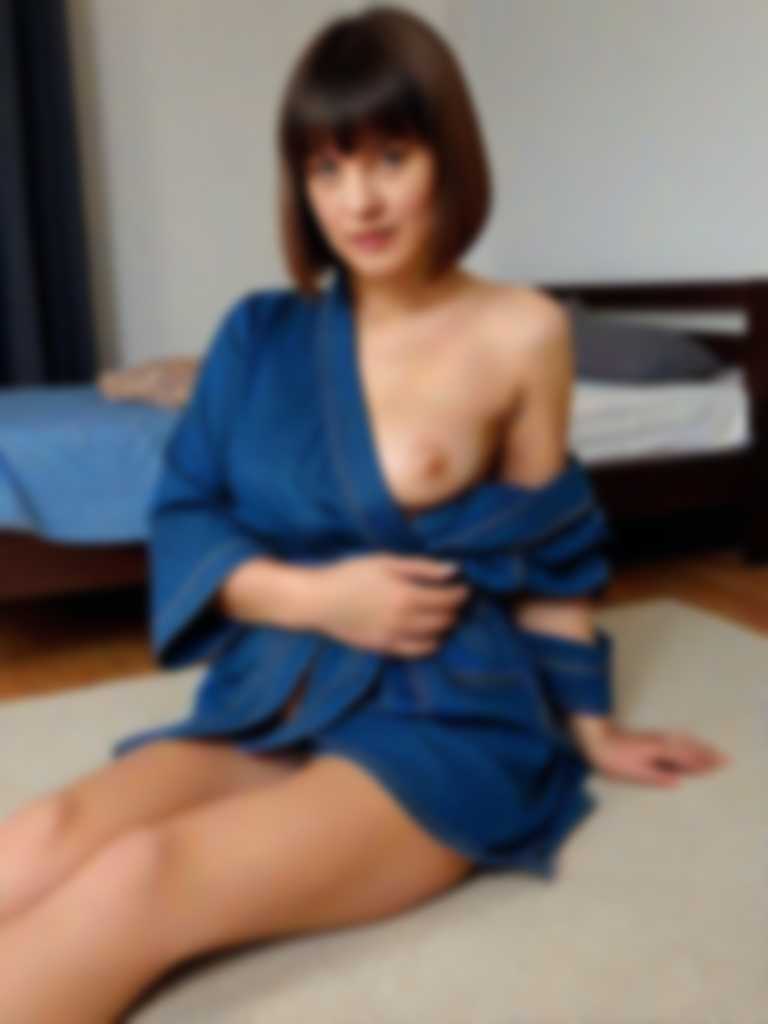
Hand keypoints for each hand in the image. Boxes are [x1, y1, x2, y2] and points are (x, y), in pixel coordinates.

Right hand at [312, 553, 470, 655]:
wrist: (318, 600)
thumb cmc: (351, 573)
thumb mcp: (386, 561)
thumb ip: (422, 567)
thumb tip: (455, 570)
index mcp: (407, 594)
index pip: (449, 598)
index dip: (462, 592)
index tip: (464, 585)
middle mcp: (404, 620)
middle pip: (446, 619)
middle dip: (456, 608)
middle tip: (455, 599)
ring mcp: (395, 637)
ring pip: (436, 637)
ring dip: (445, 626)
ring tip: (443, 614)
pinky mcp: (384, 648)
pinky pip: (418, 652)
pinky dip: (430, 644)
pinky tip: (429, 633)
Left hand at [579, 723, 730, 787]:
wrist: (596, 737)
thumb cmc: (613, 758)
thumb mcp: (633, 772)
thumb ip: (657, 777)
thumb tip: (678, 782)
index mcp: (660, 750)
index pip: (687, 758)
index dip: (704, 763)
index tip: (720, 765)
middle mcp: (662, 741)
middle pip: (689, 748)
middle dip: (707, 753)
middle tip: (725, 759)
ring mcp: (657, 737)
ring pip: (684, 742)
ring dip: (699, 747)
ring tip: (713, 752)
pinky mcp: (651, 737)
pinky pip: (677, 740)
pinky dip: (688, 743)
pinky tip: (689, 744)